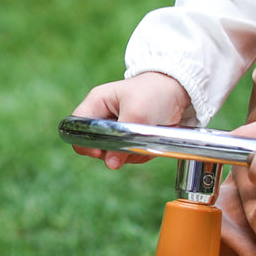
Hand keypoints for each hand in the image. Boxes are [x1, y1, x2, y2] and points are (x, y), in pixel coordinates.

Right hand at [71, 72, 195, 168]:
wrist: (179, 91)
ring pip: (112, 155)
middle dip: (113, 151)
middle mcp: (102, 117)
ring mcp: (116, 130)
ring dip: (130, 153)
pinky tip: (151, 142)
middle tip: (131, 143)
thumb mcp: (137, 114)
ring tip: (145, 139)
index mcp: (97, 103)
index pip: (76, 128)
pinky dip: (140, 154)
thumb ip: (121, 139)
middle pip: (94, 146)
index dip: (84, 143)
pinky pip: (129, 156)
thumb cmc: (155, 93)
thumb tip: (111, 164)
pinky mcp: (130, 139)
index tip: (102, 151)